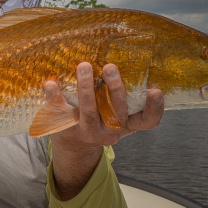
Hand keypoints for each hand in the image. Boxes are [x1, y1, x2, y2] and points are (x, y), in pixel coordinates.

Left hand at [45, 62, 163, 199]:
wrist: (74, 148)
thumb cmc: (100, 122)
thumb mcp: (116, 116)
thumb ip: (121, 98)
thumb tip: (124, 59)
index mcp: (126, 126)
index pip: (147, 122)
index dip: (154, 109)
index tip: (156, 91)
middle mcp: (109, 132)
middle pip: (116, 112)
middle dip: (114, 89)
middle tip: (110, 67)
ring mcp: (87, 132)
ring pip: (89, 112)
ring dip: (86, 88)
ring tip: (84, 66)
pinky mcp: (66, 129)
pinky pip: (60, 112)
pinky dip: (55, 97)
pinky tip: (51, 83)